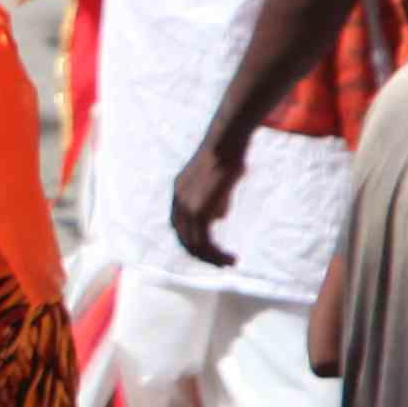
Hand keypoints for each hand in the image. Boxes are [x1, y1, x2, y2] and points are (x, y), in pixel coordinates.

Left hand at [165, 135, 246, 269]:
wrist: (227, 142)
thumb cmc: (229, 156)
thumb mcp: (218, 182)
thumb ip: (215, 200)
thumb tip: (218, 218)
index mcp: (179, 194)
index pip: (180, 227)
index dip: (194, 242)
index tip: (212, 251)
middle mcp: (178, 202)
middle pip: (184, 239)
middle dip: (203, 255)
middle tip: (222, 264)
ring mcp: (186, 206)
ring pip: (195, 245)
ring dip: (212, 258)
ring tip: (229, 263)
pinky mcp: (199, 209)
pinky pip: (204, 241)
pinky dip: (216, 253)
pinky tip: (230, 257)